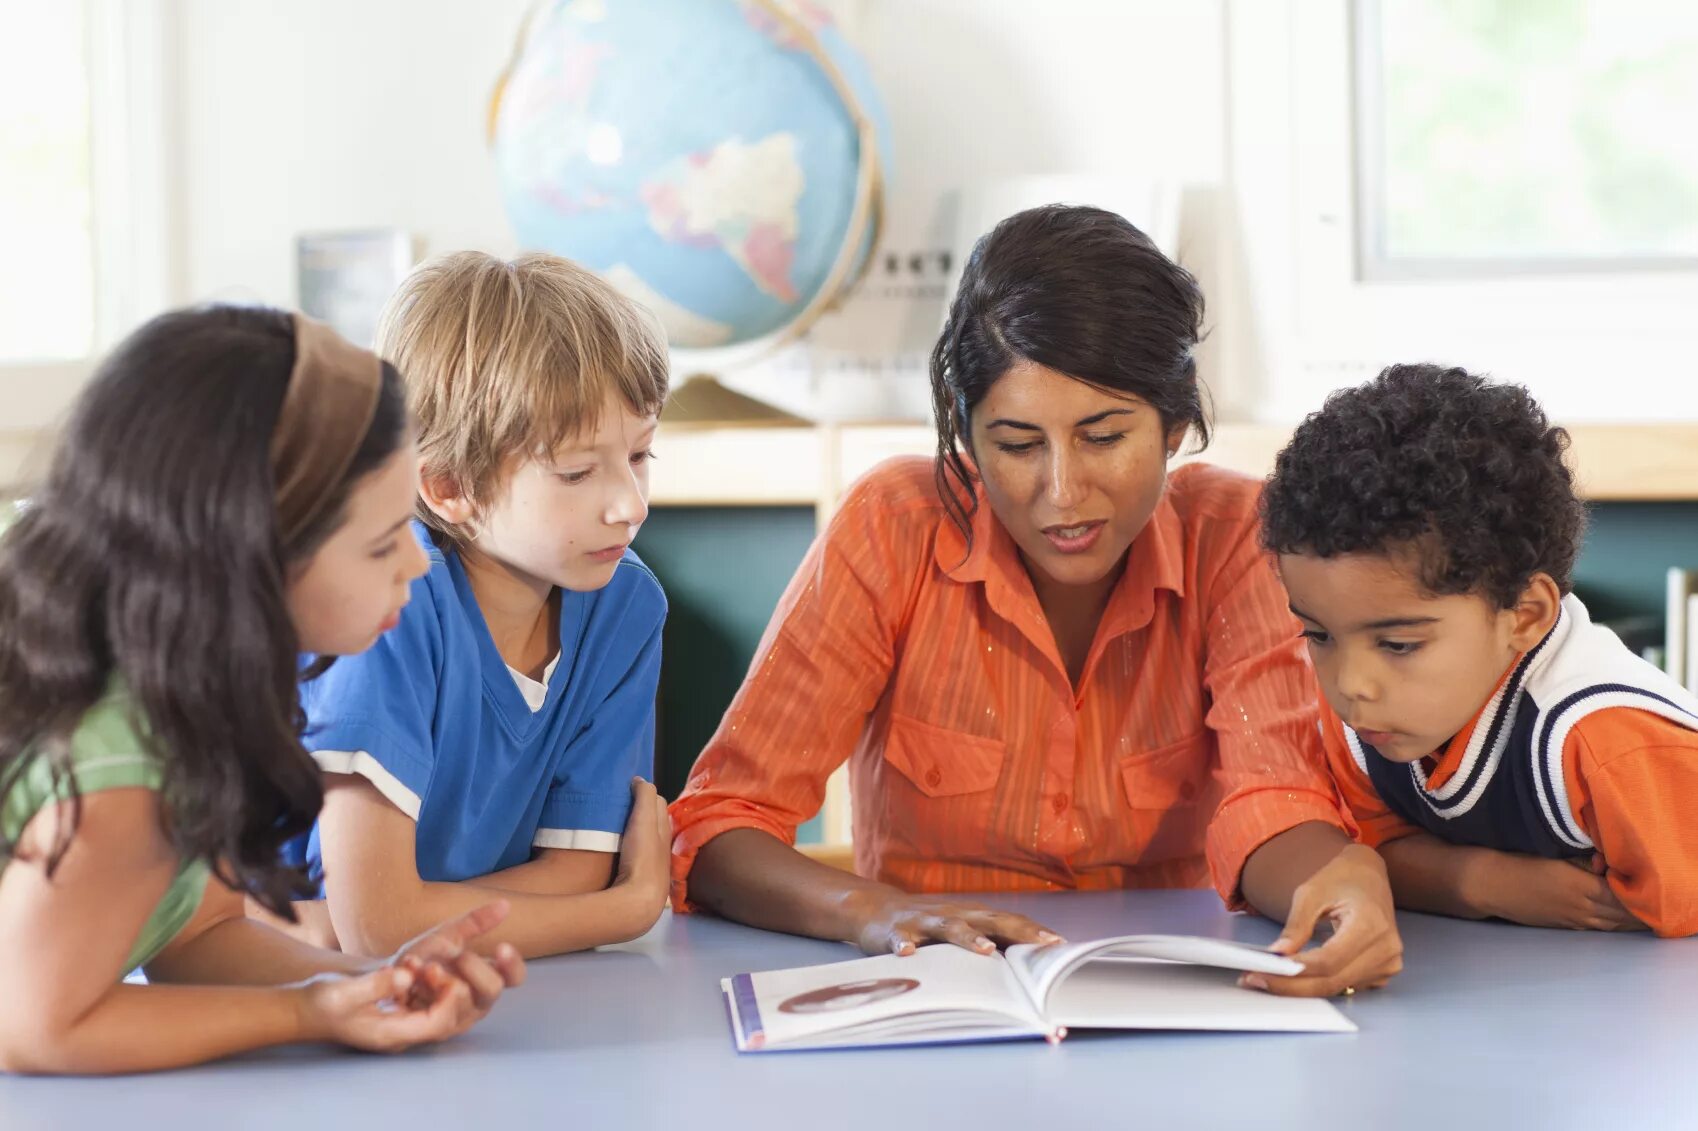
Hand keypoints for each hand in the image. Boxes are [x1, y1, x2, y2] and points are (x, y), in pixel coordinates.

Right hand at [296, 962, 489, 1052]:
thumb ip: (377, 984)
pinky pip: (424, 999)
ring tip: (416, 962)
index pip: (437, 1024)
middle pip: (444, 1018)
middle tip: (431, 966)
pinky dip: (424, 980)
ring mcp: (401, 1023)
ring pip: (437, 1007)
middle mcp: (401, 1032)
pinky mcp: (398, 1011)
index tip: (441, 973)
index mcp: (390, 1033)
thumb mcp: (345, 991)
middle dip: (448, 989)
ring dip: (436, 982)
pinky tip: (410, 963)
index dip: (449, 1000)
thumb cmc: (321, 1003)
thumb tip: (408, 977)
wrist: (304, 1010)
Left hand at [389, 901, 525, 1011]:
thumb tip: (505, 904)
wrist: (385, 978)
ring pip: (466, 1002)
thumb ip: (475, 923)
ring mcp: (457, 1019)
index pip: (513, 977)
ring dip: (446, 979)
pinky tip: (417, 978)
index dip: (513, 964)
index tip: (501, 946)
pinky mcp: (435, 1032)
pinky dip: (429, 993)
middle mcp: (477, 1003)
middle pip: (493, 989)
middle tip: (457, 956)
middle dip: (474, 968)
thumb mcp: (447, 936)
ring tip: (427, 967)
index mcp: (486, 980)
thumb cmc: (420, 961)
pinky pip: (442, 1018)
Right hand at [612, 777, 671, 906]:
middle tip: (621, 805)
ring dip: (635, 832)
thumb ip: (644, 796)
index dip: (644, 793)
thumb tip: (639, 779)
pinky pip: (636, 859)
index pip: (657, 803)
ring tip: (616, 828)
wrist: (638, 902)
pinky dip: (629, 850)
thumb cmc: (642, 858)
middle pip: (653, 823)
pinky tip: (616, 853)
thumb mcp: (643, 820)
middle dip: (642, 812)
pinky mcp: (639, 881)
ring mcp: (651, 866)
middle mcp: (661, 847)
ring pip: (645, 841)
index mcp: (663, 830)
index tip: (628, 789)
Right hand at [850, 891, 1062, 956]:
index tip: (1061, 945)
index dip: (1034, 932)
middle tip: (1044, 944)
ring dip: (968, 937)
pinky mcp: (897, 932)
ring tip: (986, 950)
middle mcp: (953, 915)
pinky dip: (905, 945)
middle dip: (1019, 932)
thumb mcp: (959, 933)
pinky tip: (909, 953)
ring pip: (949, 927)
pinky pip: (901, 940)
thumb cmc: (928, 927)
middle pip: (990, 921)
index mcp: (971, 917)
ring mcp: (924, 922)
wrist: (876, 909)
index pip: (1009, 922)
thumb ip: (986, 944)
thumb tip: (1024, 967)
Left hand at [1246, 844, 1402, 997]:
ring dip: (1302, 988)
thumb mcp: (1311, 893)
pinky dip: (1318, 983)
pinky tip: (1296, 978)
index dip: (1295, 971)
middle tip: (1257, 981)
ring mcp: (1388, 963)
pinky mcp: (1382, 971)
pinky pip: (1346, 985)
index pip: (1329, 961)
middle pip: (1332, 981)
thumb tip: (1279, 954)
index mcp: (1371, 925)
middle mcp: (1386, 949)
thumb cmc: (1342, 878)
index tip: (1264, 971)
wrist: (1368, 875)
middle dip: (1292, 986)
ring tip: (1270, 979)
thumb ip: (1296, 926)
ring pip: (1337, 988)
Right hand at [1470, 851, 1645, 931]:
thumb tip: (1606, 864)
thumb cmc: (1520, 864)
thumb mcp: (1555, 856)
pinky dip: (1611, 925)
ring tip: (1642, 917)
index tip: (1651, 888)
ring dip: (1628, 922)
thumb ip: (1585, 862)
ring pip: (1611, 925)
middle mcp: (1583, 909)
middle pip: (1622, 915)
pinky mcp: (1562, 926)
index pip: (1623, 896)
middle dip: (1640, 913)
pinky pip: (1596, 928)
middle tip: (1655, 907)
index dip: (1639, 894)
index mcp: (1583, 888)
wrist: (1490, 885)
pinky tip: (1615, 921)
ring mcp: (1572, 921)